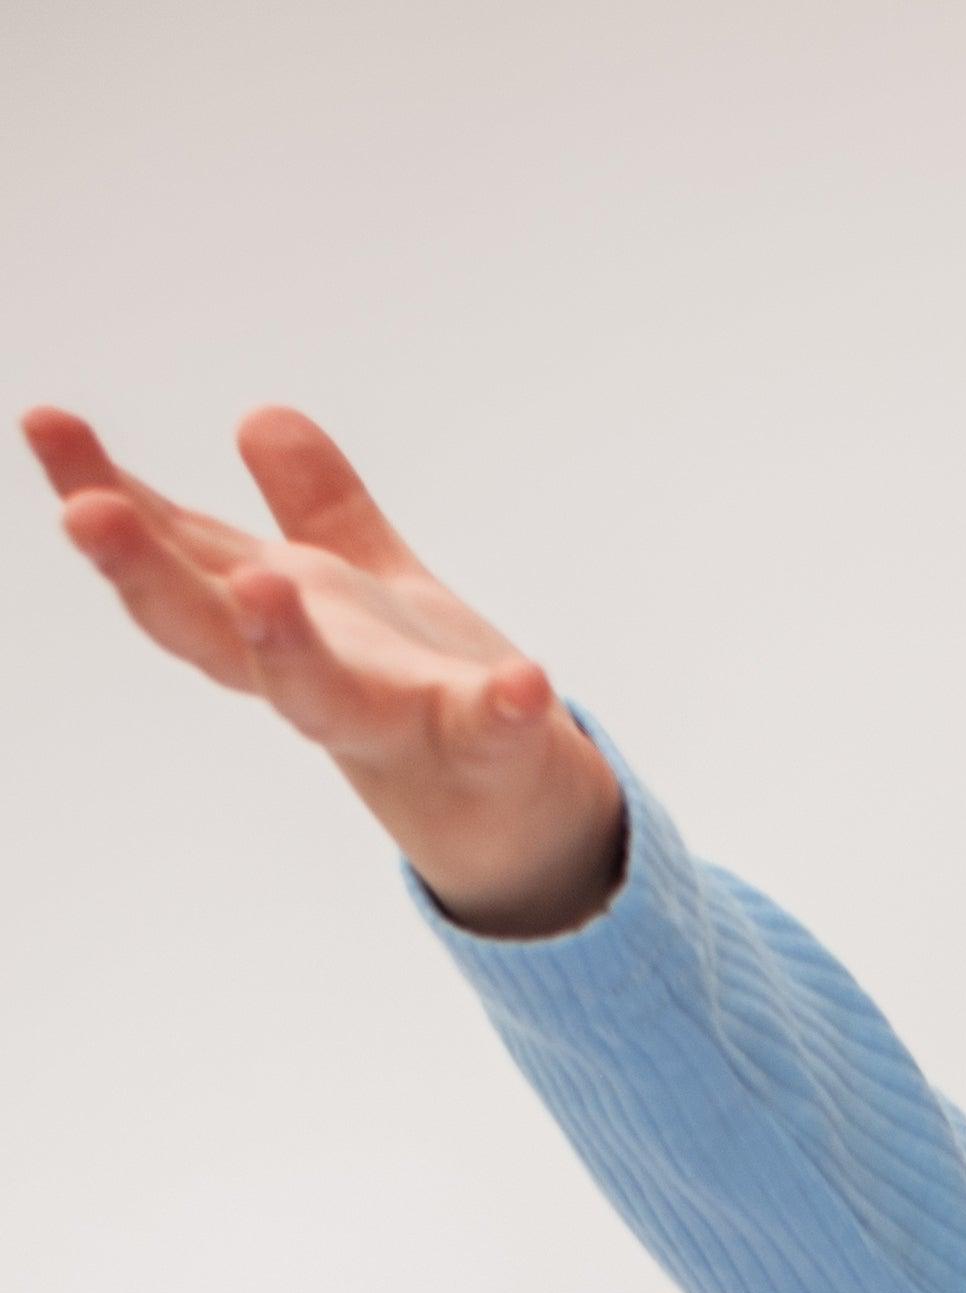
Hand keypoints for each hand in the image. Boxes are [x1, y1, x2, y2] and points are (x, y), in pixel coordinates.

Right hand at [22, 397, 626, 935]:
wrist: (514, 810)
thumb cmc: (422, 693)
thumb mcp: (364, 581)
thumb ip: (315, 508)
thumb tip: (259, 417)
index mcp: (280, 624)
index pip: (181, 556)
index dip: (111, 497)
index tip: (46, 426)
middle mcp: (317, 678)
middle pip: (211, 631)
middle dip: (146, 575)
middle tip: (85, 514)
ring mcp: (395, 723)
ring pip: (321, 696)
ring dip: (285, 645)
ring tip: (262, 586)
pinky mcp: (485, 751)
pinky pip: (493, 731)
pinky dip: (505, 709)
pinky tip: (526, 682)